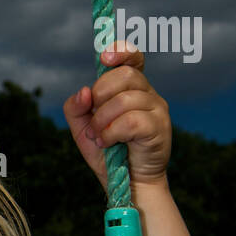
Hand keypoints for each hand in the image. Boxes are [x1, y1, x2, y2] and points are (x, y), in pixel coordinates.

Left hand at [63, 42, 170, 189]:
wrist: (126, 183)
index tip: (104, 58)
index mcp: (132, 89)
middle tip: (94, 118)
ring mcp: (157, 110)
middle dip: (100, 95)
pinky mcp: (159, 128)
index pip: (133, 59)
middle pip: (125, 75)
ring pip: (126, 99)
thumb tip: (84, 91)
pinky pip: (132, 120)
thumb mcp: (83, 128)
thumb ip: (76, 108)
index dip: (121, 52)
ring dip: (102, 120)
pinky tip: (108, 142)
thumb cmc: (107, 152)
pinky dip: (112, 132)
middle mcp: (148, 94)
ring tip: (99, 137)